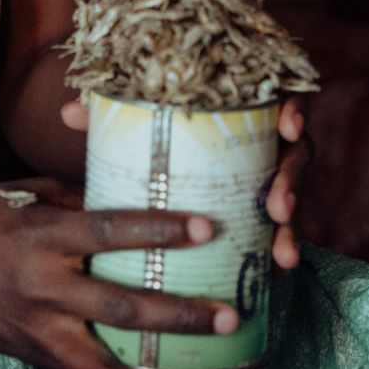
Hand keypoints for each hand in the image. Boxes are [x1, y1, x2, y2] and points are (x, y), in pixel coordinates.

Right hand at [0, 180, 235, 368]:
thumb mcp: (24, 194)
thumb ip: (79, 198)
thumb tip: (134, 196)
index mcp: (41, 235)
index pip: (110, 231)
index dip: (160, 230)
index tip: (207, 227)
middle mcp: (40, 285)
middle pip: (118, 305)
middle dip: (177, 313)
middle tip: (227, 314)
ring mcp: (35, 328)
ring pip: (104, 365)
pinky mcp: (31, 354)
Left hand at [57, 95, 312, 270]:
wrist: (181, 142)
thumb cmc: (163, 122)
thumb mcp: (146, 114)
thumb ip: (115, 109)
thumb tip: (70, 111)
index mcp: (251, 104)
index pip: (284, 98)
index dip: (294, 110)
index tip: (288, 128)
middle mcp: (271, 137)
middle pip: (297, 155)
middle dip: (292, 182)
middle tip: (277, 208)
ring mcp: (275, 173)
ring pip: (293, 197)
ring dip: (292, 227)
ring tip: (282, 256)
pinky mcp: (272, 205)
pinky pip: (284, 227)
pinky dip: (281, 247)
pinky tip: (278, 270)